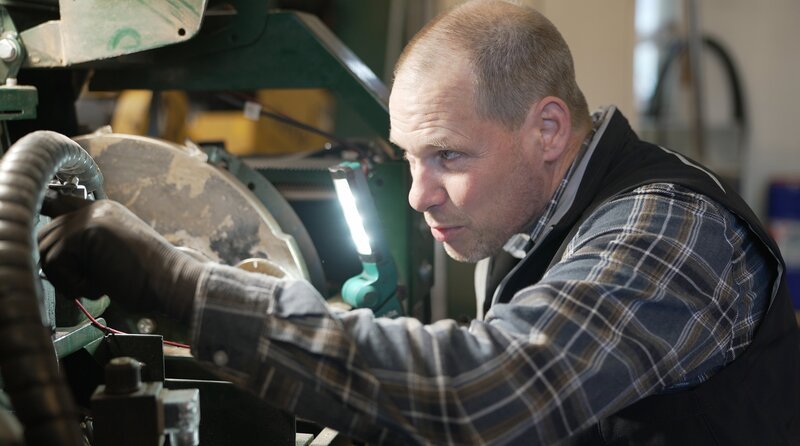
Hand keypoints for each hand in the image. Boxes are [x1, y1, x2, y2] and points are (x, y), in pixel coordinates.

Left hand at [38, 198, 205, 322]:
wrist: (173, 281)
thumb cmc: (149, 277)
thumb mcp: (113, 254)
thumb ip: (86, 245)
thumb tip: (50, 249)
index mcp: (104, 211)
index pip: (60, 204)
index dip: (48, 212)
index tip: (46, 213)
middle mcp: (94, 209)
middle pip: (44, 234)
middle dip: (58, 266)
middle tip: (87, 281)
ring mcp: (89, 217)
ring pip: (46, 249)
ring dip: (68, 277)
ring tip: (99, 281)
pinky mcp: (84, 231)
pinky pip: (54, 262)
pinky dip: (75, 282)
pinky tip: (102, 283)